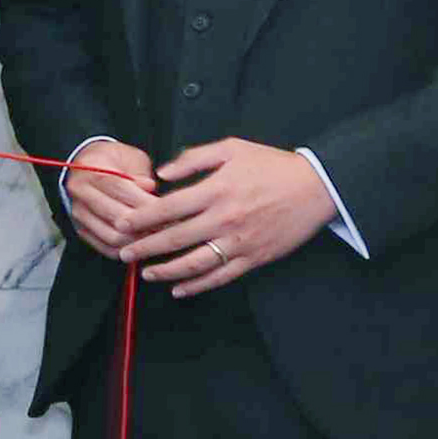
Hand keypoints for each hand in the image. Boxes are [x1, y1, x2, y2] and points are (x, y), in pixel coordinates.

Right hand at [59, 137, 160, 255]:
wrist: (85, 166)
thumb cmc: (113, 160)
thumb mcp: (131, 156)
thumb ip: (141, 173)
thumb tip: (149, 188)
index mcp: (92, 169)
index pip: (121, 189)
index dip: (149, 203)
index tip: (172, 209)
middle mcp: (81, 193)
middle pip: (117, 217)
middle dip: (148, 225)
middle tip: (171, 228)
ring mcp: (79, 214)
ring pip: (113, 237)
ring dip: (139, 241)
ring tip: (159, 238)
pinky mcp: (81, 229)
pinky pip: (106, 248)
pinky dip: (127, 250)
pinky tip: (143, 244)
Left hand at [121, 138, 337, 296]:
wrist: (316, 187)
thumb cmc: (272, 165)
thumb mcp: (232, 149)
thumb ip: (193, 158)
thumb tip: (162, 173)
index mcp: (216, 190)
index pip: (168, 208)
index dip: (141, 219)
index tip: (121, 225)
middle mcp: (224, 219)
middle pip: (175, 238)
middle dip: (144, 248)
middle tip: (123, 254)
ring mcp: (240, 241)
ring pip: (195, 263)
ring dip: (167, 271)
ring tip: (146, 274)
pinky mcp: (255, 257)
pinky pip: (222, 276)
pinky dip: (199, 285)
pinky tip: (180, 289)